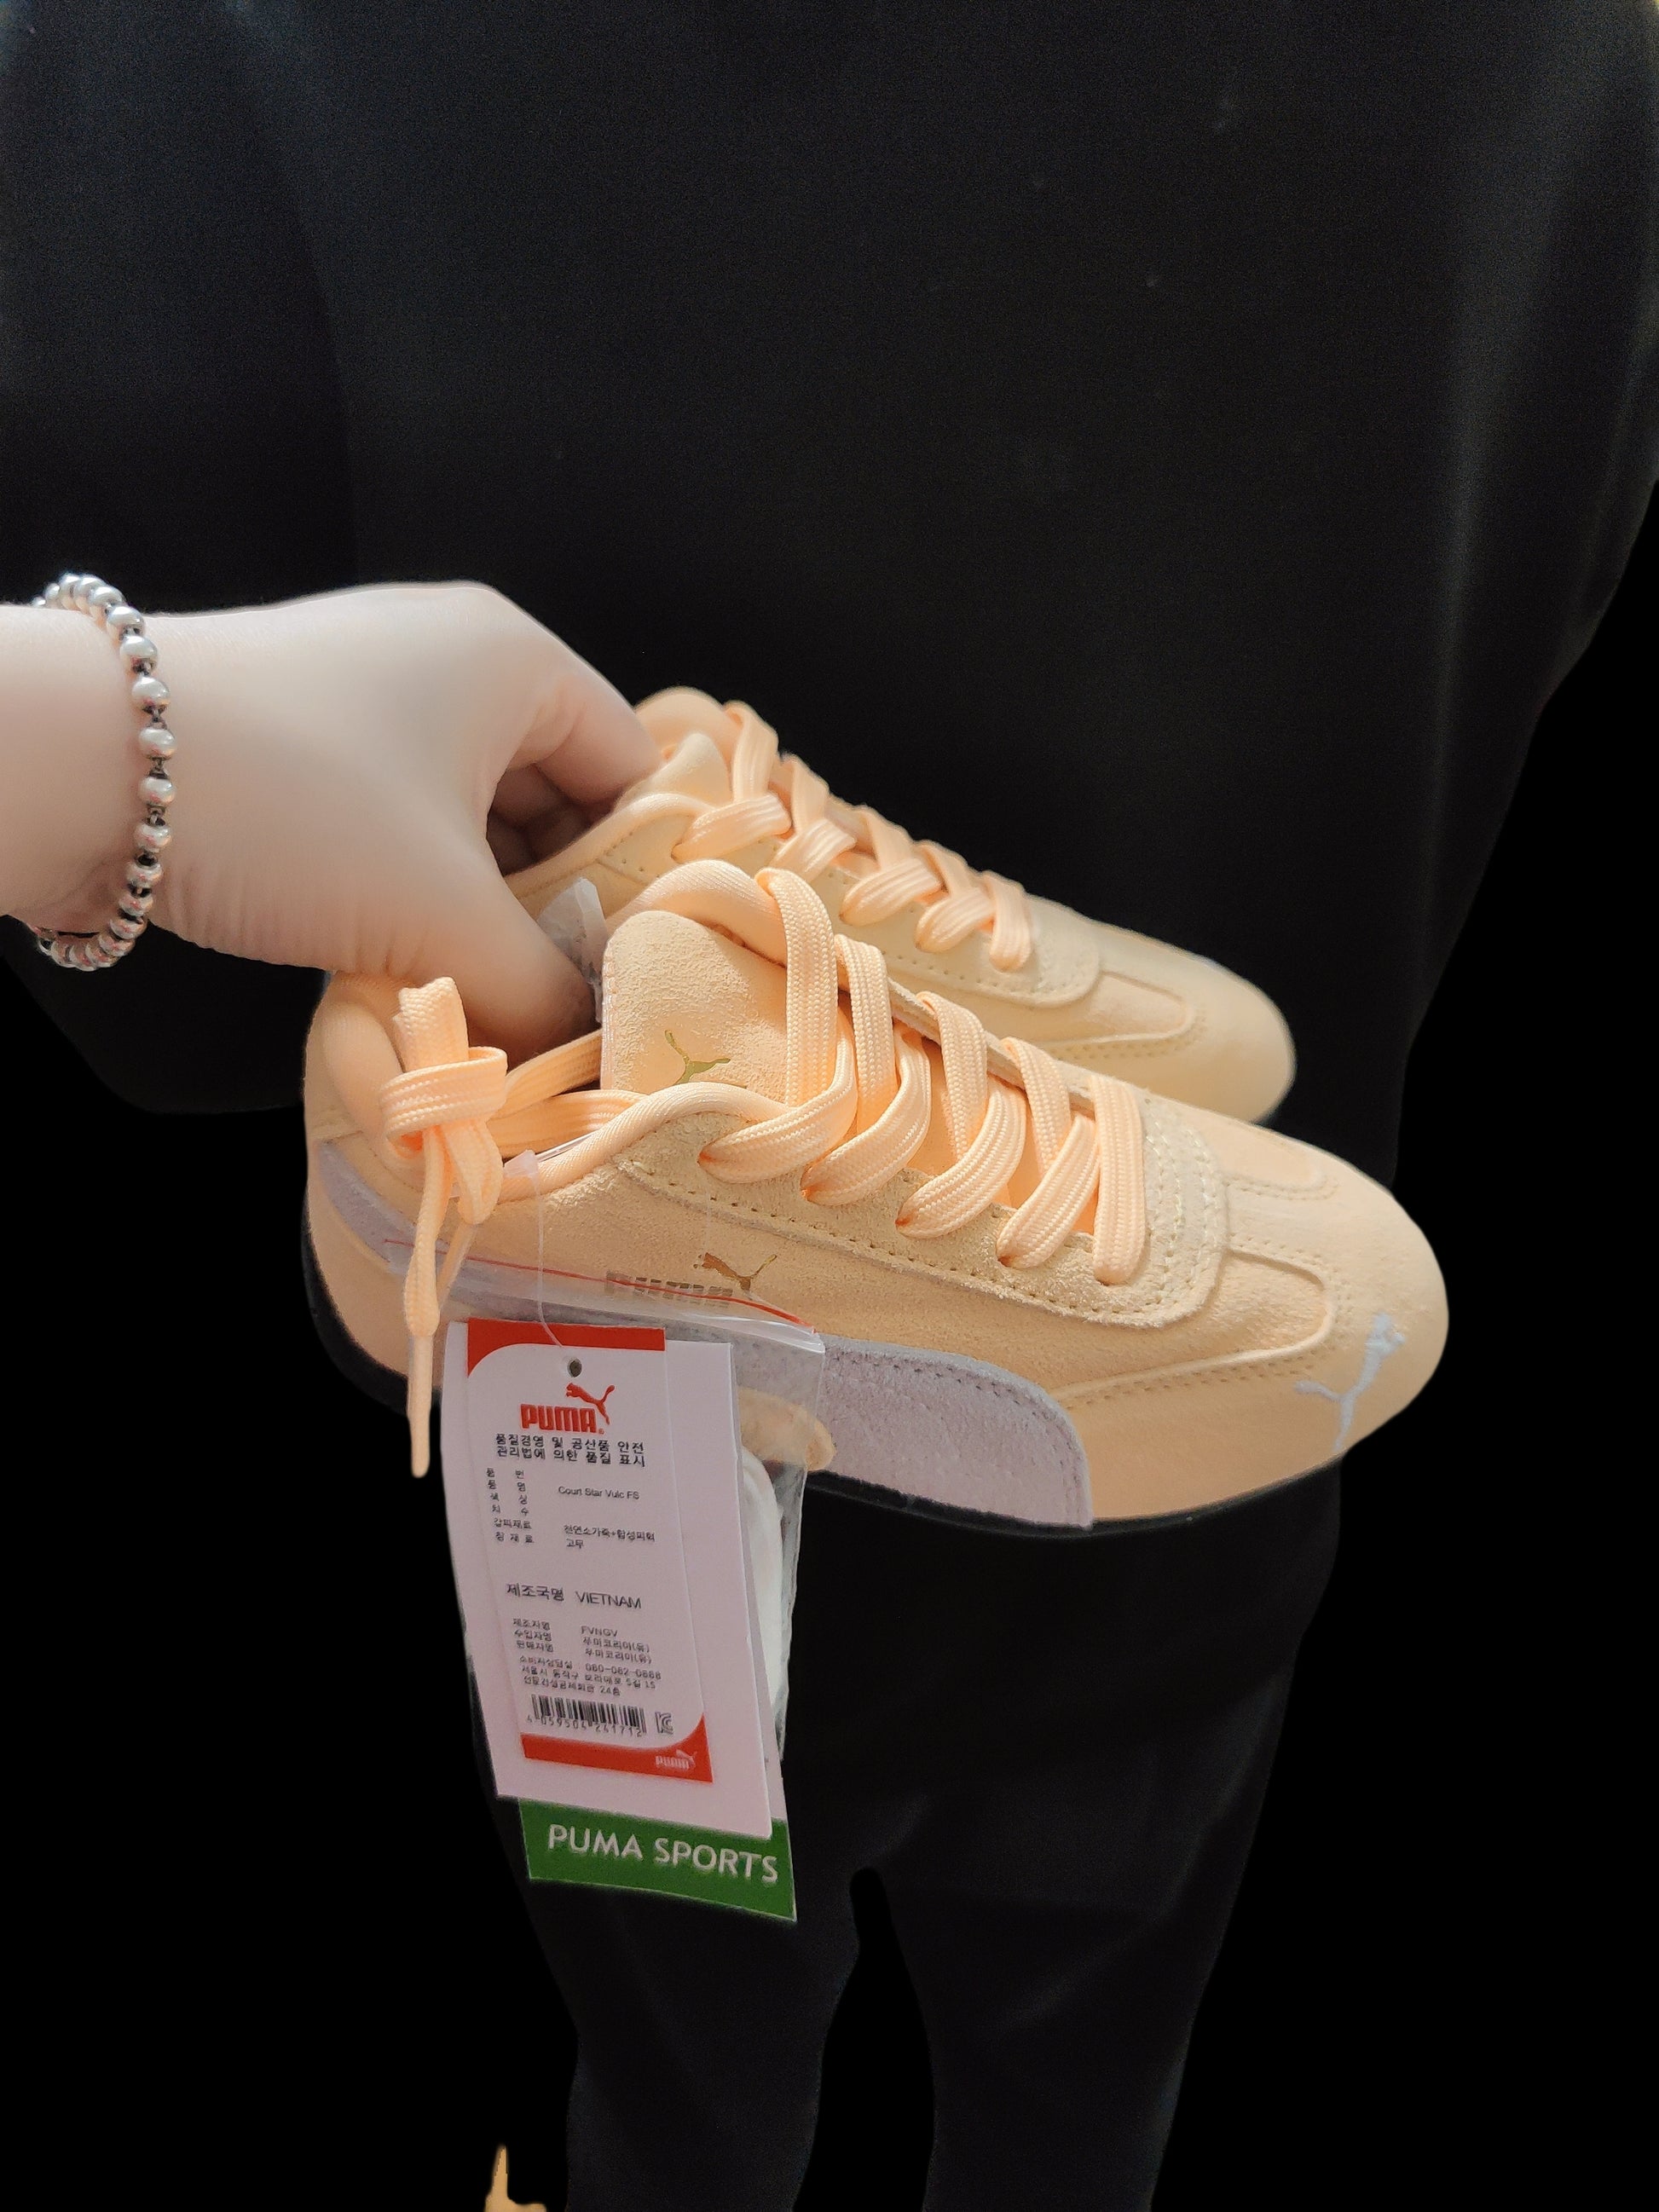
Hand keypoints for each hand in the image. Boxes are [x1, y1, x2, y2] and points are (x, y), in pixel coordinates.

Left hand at [3, 584, 657, 1057]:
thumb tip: (587, 1045)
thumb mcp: (444, 915)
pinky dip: (411, 894)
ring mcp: (367, 697)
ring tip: (485, 997)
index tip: (636, 972)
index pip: (636, 771)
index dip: (645, 877)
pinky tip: (407, 966)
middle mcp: (451, 659)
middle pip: (556, 799)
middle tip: (560, 1002)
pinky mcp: (299, 741)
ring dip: (480, 911)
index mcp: (516, 659)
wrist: (83, 763)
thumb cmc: (299, 808)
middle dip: (559, 906)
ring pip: (470, 821)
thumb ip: (542, 989)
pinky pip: (396, 825)